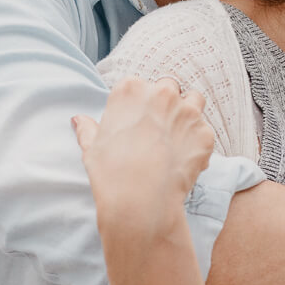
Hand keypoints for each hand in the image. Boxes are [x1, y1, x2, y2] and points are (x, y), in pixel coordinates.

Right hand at [73, 77, 213, 237]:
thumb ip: (88, 129)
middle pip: (169, 87)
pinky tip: (184, 160)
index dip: (140, 103)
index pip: (140, 84)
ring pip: (195, 100)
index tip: (137, 120)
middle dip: (166, 103)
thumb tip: (79, 120)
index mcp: (131, 89)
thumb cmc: (110, 173)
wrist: (140, 200)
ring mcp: (187, 112)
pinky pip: (205, 132)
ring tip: (177, 136)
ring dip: (188, 113)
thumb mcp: (92, 148)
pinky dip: (198, 143)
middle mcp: (163, 93)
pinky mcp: (205, 134)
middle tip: (158, 128)